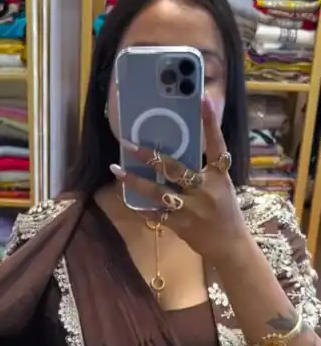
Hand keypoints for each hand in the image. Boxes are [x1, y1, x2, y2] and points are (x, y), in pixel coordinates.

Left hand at [110, 95, 248, 262]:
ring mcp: (192, 209)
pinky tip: (126, 198)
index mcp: (220, 176)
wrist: (229, 245)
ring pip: (159, 193)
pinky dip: (141, 207)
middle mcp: (205, 190)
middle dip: (151, 156)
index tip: (203, 100)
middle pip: (176, 169)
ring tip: (117, 169)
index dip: (211, 123)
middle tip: (130, 144)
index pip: (217, 145)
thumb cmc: (225, 211)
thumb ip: (204, 170)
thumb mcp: (221, 186)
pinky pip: (156, 214)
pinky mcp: (181, 225)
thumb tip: (177, 151)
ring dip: (136, 181)